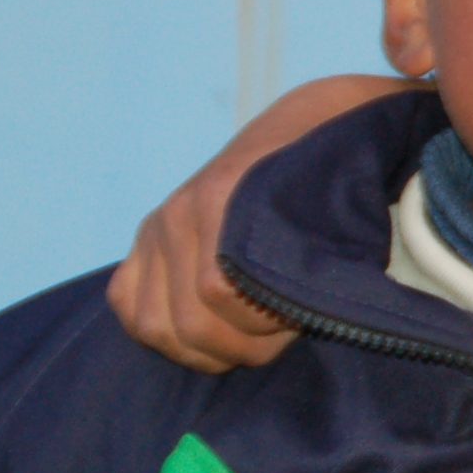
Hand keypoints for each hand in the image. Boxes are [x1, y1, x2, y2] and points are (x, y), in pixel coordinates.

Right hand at [108, 74, 426, 370]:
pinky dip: (163, 329)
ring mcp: (158, 227)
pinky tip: (210, 326)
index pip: (219, 295)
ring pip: (155, 325)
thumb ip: (324, 266)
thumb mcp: (345, 218)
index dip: (265, 327)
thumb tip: (318, 308)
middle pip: (189, 324)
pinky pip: (127, 302)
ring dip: (206, 346)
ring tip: (252, 332)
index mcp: (224, 200)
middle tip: (282, 333)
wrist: (312, 126)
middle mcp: (181, 213)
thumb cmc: (339, 181)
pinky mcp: (145, 240)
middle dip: (243, 345)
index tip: (303, 321)